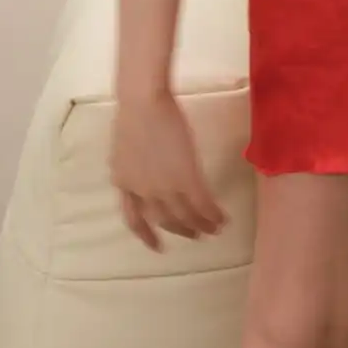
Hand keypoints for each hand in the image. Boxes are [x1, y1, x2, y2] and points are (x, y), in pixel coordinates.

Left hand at [110, 91, 226, 249]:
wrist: (143, 101)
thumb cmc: (133, 111)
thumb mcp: (124, 148)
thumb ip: (132, 167)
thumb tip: (141, 170)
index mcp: (124, 183)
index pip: (133, 218)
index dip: (146, 235)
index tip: (157, 247)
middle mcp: (143, 191)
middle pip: (164, 220)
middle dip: (181, 230)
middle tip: (195, 235)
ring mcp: (165, 186)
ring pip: (185, 216)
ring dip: (201, 226)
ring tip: (214, 230)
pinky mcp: (186, 178)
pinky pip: (202, 204)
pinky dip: (213, 214)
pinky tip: (222, 217)